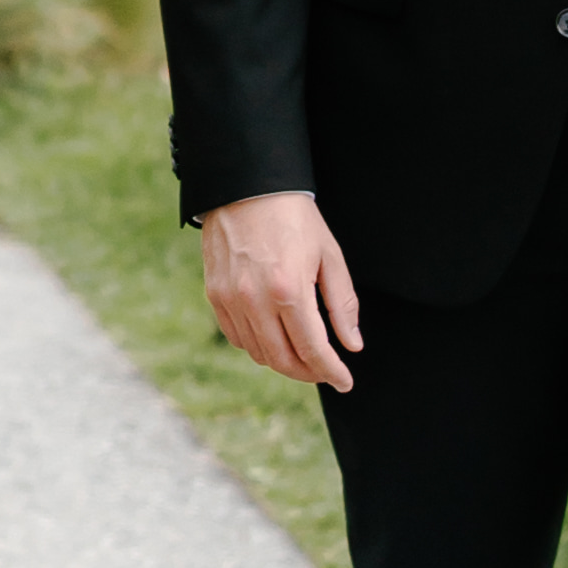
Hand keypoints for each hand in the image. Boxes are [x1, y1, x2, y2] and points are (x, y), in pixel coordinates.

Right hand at [200, 188, 363, 390]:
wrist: (247, 186)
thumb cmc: (294, 218)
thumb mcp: (329, 255)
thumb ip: (341, 304)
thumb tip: (351, 344)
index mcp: (289, 290)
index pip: (313, 350)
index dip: (332, 371)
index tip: (345, 381)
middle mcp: (255, 300)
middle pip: (283, 360)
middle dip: (309, 373)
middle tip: (326, 371)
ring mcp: (231, 299)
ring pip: (259, 353)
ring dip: (284, 362)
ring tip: (303, 355)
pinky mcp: (215, 294)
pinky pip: (236, 337)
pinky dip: (257, 347)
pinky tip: (274, 338)